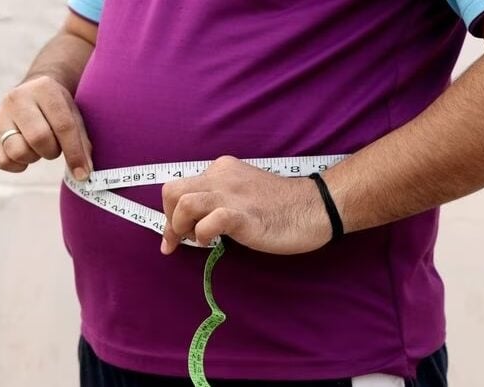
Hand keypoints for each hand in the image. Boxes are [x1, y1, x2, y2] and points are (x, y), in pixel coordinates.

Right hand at [0, 75, 91, 179]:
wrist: (32, 93)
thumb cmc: (58, 110)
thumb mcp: (74, 117)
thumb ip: (82, 144)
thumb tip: (83, 175)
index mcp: (45, 89)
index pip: (63, 126)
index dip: (75, 154)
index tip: (83, 174)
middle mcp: (17, 98)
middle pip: (39, 138)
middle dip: (52, 151)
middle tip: (54, 146)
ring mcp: (0, 114)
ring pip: (18, 151)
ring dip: (34, 157)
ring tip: (38, 147)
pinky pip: (2, 161)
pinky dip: (17, 165)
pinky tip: (25, 155)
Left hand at [160, 156, 331, 254]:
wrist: (315, 207)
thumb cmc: (280, 206)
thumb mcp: (243, 193)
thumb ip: (219, 199)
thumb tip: (194, 222)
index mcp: (221, 170)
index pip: (180, 187)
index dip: (170, 214)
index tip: (173, 237)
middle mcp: (221, 177)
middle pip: (172, 191)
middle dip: (169, 220)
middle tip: (180, 240)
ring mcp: (231, 195)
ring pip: (184, 203)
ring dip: (180, 227)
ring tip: (196, 240)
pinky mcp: (243, 214)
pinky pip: (210, 221)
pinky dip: (203, 235)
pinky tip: (212, 242)